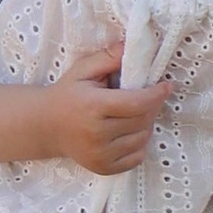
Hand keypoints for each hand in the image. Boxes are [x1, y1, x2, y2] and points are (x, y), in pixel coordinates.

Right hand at [38, 41, 169, 174]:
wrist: (45, 126)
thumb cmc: (67, 94)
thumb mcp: (83, 70)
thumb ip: (109, 57)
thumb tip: (133, 44)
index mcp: (93, 107)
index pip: (137, 103)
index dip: (157, 94)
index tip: (167, 86)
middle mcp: (96, 134)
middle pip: (143, 120)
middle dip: (152, 106)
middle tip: (148, 96)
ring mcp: (100, 155)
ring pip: (142, 139)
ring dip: (146, 124)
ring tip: (134, 113)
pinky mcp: (103, 168)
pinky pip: (136, 157)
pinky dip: (139, 143)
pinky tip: (128, 132)